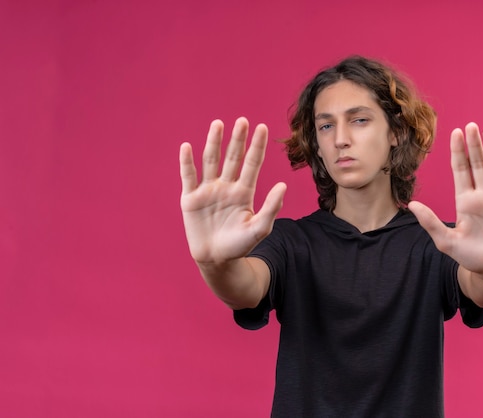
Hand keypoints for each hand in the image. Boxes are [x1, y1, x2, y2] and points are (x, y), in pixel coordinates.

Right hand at [179, 117, 285, 265]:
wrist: (217, 260)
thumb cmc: (240, 245)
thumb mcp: (260, 228)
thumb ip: (271, 207)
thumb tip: (283, 185)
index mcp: (244, 191)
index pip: (252, 163)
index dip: (257, 146)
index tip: (263, 127)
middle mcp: (226, 186)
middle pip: (232, 157)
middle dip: (237, 139)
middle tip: (242, 121)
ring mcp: (208, 191)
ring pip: (211, 161)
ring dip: (214, 143)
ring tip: (218, 124)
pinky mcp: (190, 199)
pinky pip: (188, 177)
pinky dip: (187, 162)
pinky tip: (187, 147)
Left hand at [409, 122, 482, 282]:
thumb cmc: (470, 257)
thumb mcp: (446, 241)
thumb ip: (430, 222)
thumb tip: (412, 204)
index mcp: (465, 200)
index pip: (461, 170)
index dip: (458, 152)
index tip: (455, 132)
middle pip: (478, 165)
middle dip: (474, 146)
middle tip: (471, 126)